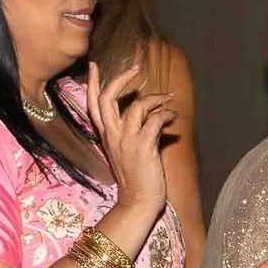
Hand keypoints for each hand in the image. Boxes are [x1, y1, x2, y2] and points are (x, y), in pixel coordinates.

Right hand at [86, 61, 175, 228]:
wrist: (137, 203)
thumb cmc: (137, 179)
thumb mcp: (131, 152)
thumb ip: (138, 132)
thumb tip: (156, 119)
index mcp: (106, 135)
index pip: (93, 104)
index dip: (94, 83)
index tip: (96, 65)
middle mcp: (112, 135)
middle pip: (107, 98)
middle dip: (122, 78)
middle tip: (137, 66)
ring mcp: (126, 140)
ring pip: (136, 106)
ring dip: (156, 98)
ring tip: (169, 99)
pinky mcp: (142, 147)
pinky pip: (155, 120)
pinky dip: (167, 114)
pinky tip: (174, 117)